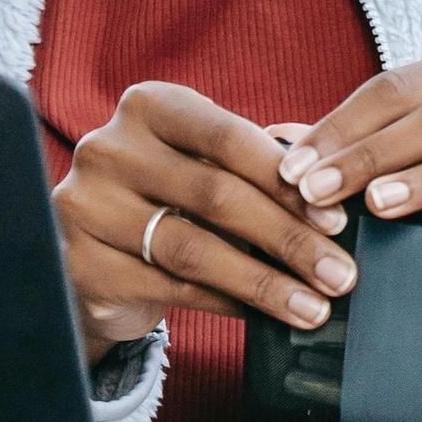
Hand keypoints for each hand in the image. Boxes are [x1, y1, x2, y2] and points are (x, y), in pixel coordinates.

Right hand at [52, 81, 354, 367]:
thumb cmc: (173, 198)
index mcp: (147, 106)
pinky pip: (171, 288)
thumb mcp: (211, 166)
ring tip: (314, 307)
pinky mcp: (81, 265)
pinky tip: (264, 315)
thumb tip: (337, 181)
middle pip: (215, 195)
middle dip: (289, 239)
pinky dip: (228, 303)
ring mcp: (86, 207)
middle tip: (339, 274)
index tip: (339, 221)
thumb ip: (266, 163)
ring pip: (194, 250)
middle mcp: (108, 149)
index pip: (228, 138)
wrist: (100, 255)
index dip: (288, 182)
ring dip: (265, 283)